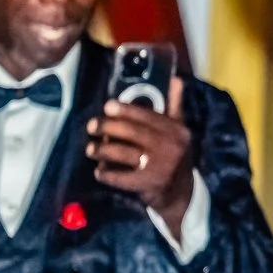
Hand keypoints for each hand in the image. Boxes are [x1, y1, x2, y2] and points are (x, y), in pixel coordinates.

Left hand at [87, 75, 195, 231]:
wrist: (181, 193)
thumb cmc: (175, 156)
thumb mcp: (179, 131)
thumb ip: (175, 106)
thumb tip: (177, 79)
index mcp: (177, 131)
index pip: (147, 116)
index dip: (125, 110)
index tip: (107, 106)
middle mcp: (170, 147)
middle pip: (131, 132)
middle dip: (107, 127)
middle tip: (91, 126)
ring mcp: (160, 167)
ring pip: (122, 153)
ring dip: (102, 150)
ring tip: (90, 149)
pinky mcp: (148, 184)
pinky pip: (120, 177)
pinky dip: (107, 174)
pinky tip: (99, 171)